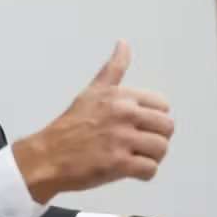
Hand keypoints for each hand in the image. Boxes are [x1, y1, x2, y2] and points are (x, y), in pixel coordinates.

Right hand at [12, 40, 173, 202]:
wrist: (49, 155)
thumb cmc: (71, 125)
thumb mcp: (93, 91)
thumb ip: (114, 68)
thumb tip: (123, 43)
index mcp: (120, 96)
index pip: (162, 105)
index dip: (152, 118)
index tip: (137, 125)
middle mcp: (124, 114)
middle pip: (167, 127)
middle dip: (156, 138)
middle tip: (137, 144)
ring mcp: (122, 139)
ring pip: (162, 148)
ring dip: (152, 157)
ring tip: (134, 157)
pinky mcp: (119, 164)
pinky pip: (151, 170)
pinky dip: (143, 174)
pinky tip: (129, 170)